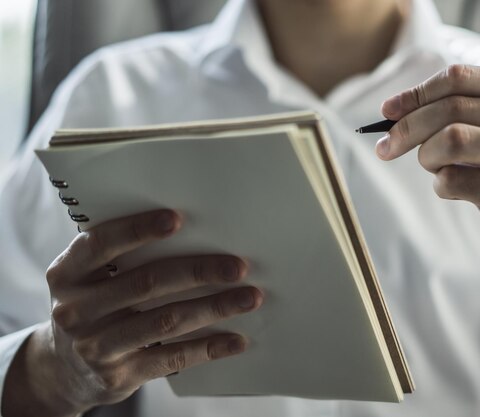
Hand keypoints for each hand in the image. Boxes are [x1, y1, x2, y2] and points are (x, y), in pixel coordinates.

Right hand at [3, 210, 262, 415]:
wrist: (63, 369)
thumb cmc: (90, 306)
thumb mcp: (87, 278)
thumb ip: (120, 255)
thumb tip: (191, 231)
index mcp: (67, 273)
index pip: (101, 244)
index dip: (138, 230)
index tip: (178, 219)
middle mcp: (76, 310)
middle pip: (147, 283)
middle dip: (199, 271)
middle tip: (239, 266)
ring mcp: (97, 346)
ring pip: (166, 321)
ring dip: (215, 307)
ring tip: (250, 297)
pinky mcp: (119, 375)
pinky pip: (172, 358)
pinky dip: (208, 347)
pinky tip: (236, 339)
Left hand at [376, 65, 479, 317]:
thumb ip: (452, 114)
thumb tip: (393, 111)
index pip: (460, 77)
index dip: (416, 93)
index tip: (387, 111)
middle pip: (451, 108)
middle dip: (407, 128)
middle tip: (386, 148)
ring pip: (452, 139)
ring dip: (426, 156)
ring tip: (433, 168)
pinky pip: (454, 180)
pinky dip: (440, 186)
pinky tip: (452, 191)